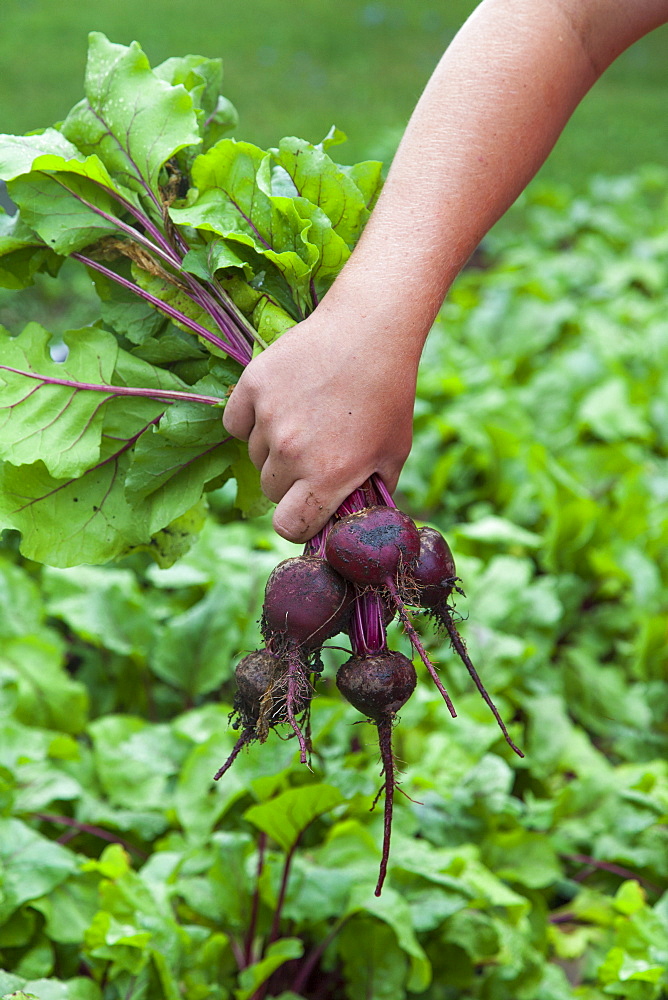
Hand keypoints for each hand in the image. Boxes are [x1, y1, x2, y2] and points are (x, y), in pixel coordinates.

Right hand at [222, 309, 417, 542]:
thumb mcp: (394, 452)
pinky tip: (277, 406)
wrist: (369, 330)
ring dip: (273, 448)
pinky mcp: (252, 387)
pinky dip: (249, 421)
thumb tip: (358, 519)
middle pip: (270, 490)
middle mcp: (293, 452)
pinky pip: (235, 424)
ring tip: (305, 418)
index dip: (298, 523)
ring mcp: (269, 418)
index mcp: (328, 476)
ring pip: (254, 456)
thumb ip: (374, 493)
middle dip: (289, 482)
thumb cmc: (388, 393)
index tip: (307, 510)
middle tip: (314, 453)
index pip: (289, 527)